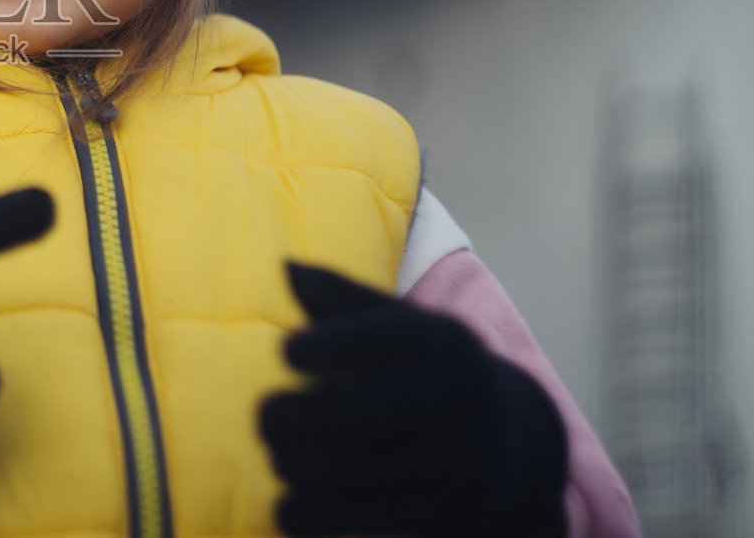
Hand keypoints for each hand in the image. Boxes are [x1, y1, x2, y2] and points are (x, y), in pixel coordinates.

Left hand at [259, 263, 567, 537]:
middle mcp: (455, 400)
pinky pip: (349, 520)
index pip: (369, 339)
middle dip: (284, 417)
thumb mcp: (397, 324)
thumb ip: (339, 296)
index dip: (313, 347)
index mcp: (440, 342)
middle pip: (346, 413)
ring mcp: (455, 463)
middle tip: (267, 418)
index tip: (289, 353)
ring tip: (283, 455)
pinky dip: (302, 513)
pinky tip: (290, 501)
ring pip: (341, 471)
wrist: (513, 442)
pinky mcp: (443, 516)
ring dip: (290, 464)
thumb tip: (287, 268)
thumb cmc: (425, 369)